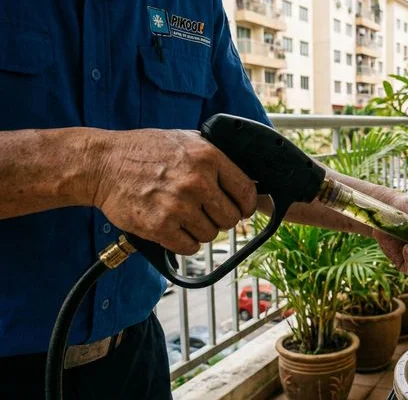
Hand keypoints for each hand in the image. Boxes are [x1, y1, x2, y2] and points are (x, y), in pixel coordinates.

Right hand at [92, 129, 256, 254]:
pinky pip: (189, 247)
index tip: (241, 209)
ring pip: (210, 235)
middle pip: (231, 218)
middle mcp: (197, 181)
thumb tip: (244, 178)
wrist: (102, 164)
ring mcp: (178, 205)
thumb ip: (215, 158)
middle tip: (205, 213)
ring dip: (199, 230)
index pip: (246, 192)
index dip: (246, 205)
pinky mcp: (160, 226)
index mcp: (208, 157)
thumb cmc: (143, 151)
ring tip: (182, 216)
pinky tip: (173, 228)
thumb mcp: (186, 140)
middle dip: (220, 219)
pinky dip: (184, 242)